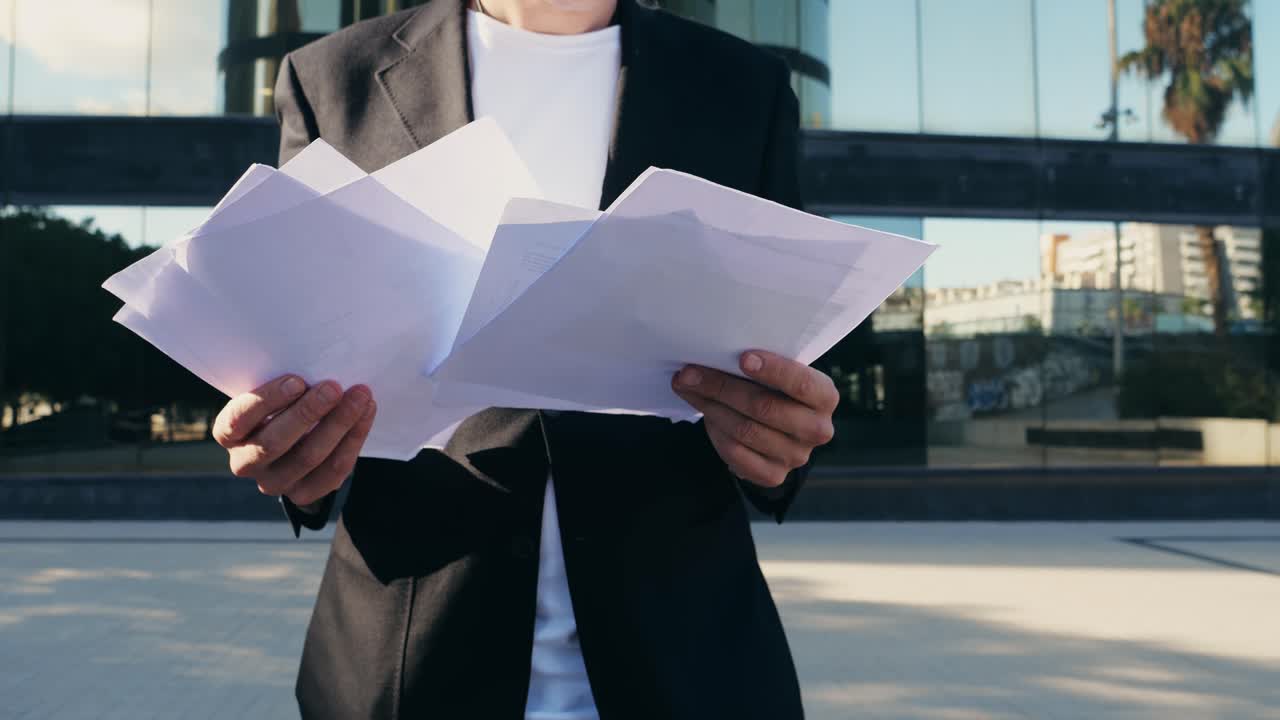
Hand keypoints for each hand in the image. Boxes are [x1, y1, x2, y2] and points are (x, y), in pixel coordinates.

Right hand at [212, 375, 376, 507]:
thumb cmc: (282, 405)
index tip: (297, 381)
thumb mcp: (274, 393)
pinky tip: (366, 414)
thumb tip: (319, 363)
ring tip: (360, 396)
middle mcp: (245, 462)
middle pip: (275, 442)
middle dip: (308, 412)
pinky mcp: (304, 494)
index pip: (239, 419)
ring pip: (309, 457)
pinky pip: (333, 470)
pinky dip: (353, 439)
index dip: (268, 400)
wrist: (294, 442)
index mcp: (228, 433)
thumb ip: (286, 385)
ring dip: (338, 423)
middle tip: (334, 387)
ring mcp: (274, 482)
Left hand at [672, 350, 836, 487]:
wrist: (776, 427)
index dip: (774, 371)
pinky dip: (715, 432)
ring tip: (688, 389)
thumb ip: (758, 366)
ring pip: (745, 430)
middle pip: (764, 408)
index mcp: (825, 397)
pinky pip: (736, 454)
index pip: (803, 384)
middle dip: (722, 387)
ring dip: (711, 407)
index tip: (743, 358)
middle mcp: (817, 430)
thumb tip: (712, 352)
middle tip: (690, 373)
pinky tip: (705, 415)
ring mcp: (797, 456)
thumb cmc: (773, 389)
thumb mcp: (777, 374)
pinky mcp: (774, 475)